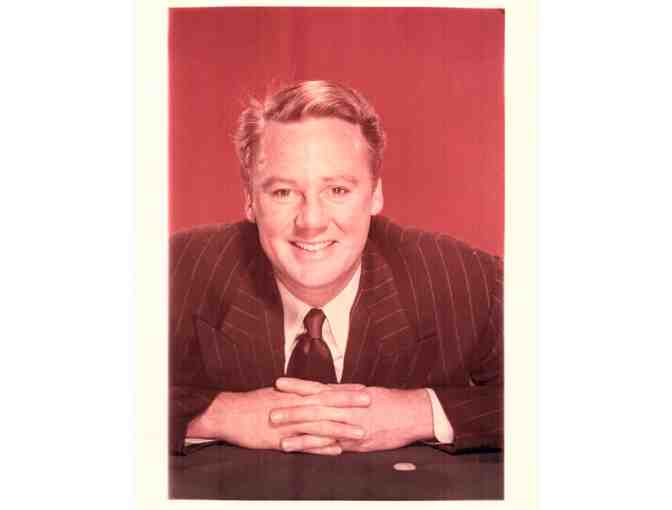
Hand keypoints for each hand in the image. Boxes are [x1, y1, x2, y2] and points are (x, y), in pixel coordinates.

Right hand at [186, 382, 370, 454]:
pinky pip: (305, 444)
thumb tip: (314, 393)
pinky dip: (321, 448)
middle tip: (370, 401)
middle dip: (350, 403)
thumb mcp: (277, 394)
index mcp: (295, 394)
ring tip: (361, 432)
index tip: (363, 387)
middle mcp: (295, 405)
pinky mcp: (282, 439)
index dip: (345, 389)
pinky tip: (336, 451)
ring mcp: (290, 423)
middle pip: (327, 403)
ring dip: (342, 428)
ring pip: (320, 425)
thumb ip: (297, 395)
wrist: (229, 413)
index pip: (325, 390)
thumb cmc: (252, 404)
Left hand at [272, 378, 433, 452]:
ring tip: (277, 433)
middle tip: (269, 411)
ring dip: (296, 430)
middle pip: (314, 407)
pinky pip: (330, 444)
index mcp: (348, 394)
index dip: (298, 386)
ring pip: (319, 427)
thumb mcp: (367, 393)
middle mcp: (347, 408)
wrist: (414, 413)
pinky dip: (312, 446)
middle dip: (290, 409)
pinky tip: (296, 448)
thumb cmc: (392, 402)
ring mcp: (351, 425)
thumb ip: (345, 395)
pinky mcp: (357, 442)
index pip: (318, 388)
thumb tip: (327, 392)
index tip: (279, 384)